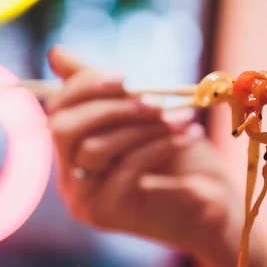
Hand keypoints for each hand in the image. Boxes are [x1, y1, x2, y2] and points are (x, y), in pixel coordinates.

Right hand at [45, 46, 242, 262]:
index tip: (123, 75)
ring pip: (95, 148)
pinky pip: (127, 168)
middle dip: (109, 106)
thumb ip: (106, 90)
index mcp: (74, 153)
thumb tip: (55, 53)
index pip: (56, 112)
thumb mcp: (143, 117)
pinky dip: (160, 145)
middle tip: (154, 100)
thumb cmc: (178, 159)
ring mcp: (85, 199)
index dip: (83, 87)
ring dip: (143, 125)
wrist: (212, 210)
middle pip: (63, 130)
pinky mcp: (109, 214)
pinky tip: (189, 134)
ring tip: (183, 115)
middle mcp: (70, 179)